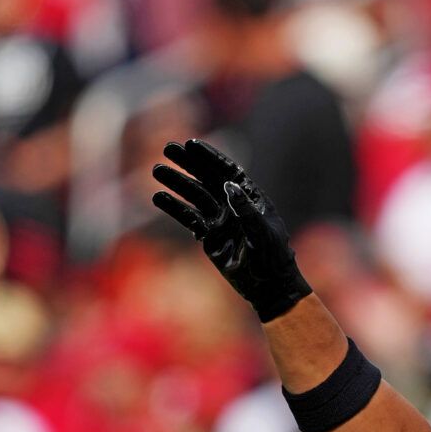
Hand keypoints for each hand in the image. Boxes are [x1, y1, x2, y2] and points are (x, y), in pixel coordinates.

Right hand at [151, 138, 311, 322]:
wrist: (268, 287)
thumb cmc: (273, 259)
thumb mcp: (262, 232)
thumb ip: (245, 209)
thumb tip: (228, 185)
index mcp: (251, 199)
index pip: (228, 172)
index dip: (210, 157)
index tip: (191, 144)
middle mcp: (234, 206)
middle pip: (208, 178)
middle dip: (189, 163)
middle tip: (168, 148)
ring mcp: (221, 220)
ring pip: (195, 196)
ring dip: (176, 183)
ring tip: (157, 170)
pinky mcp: (210, 236)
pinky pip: (189, 218)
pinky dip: (174, 208)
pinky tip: (158, 197)